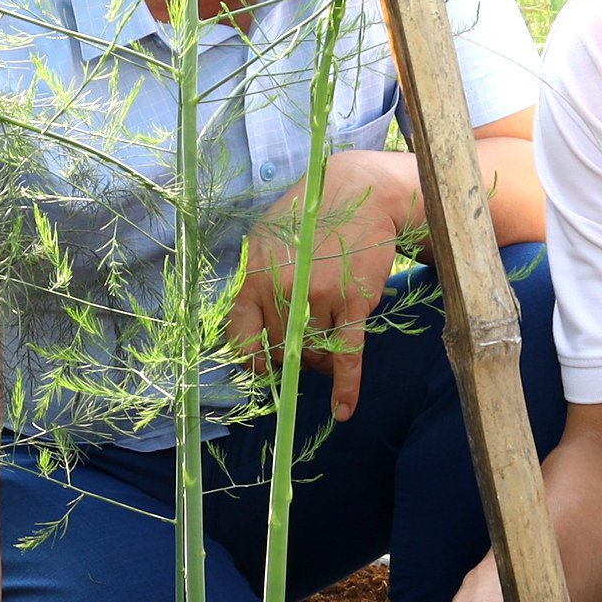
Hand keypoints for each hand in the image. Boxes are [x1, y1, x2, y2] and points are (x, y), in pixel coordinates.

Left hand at [226, 150, 415, 421]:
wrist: (361, 193)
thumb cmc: (310, 215)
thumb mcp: (268, 237)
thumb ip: (255, 278)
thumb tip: (246, 322)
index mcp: (255, 275)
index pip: (241, 338)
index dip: (252, 360)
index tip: (264, 365)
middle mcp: (283, 288)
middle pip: (281, 349)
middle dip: (292, 356)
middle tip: (306, 345)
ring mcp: (319, 296)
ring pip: (313, 353)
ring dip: (319, 359)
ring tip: (327, 344)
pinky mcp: (354, 302)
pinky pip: (346, 355)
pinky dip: (345, 386)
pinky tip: (343, 409)